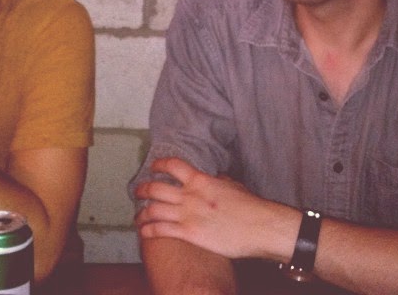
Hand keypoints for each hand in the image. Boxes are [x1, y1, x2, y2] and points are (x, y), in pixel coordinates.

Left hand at [135, 157, 282, 258]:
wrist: (260, 226)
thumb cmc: (250, 206)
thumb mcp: (232, 184)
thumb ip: (217, 181)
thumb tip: (213, 178)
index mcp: (200, 180)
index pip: (172, 165)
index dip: (159, 164)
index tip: (153, 167)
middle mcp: (190, 195)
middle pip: (156, 188)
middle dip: (143, 189)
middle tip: (137, 191)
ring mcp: (188, 214)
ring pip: (154, 209)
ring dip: (142, 212)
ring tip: (138, 215)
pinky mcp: (189, 234)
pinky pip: (161, 230)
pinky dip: (148, 230)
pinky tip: (144, 231)